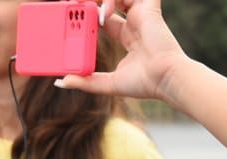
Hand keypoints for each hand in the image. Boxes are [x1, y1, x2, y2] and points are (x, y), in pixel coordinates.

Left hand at [59, 0, 189, 103]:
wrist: (165, 78)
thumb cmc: (145, 83)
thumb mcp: (108, 83)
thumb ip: (85, 82)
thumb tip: (61, 83)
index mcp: (127, 38)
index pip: (102, 20)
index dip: (87, 16)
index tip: (71, 17)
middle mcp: (134, 23)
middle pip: (107, 2)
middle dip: (90, 1)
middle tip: (73, 4)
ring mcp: (141, 14)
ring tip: (85, 4)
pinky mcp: (148, 7)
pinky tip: (106, 12)